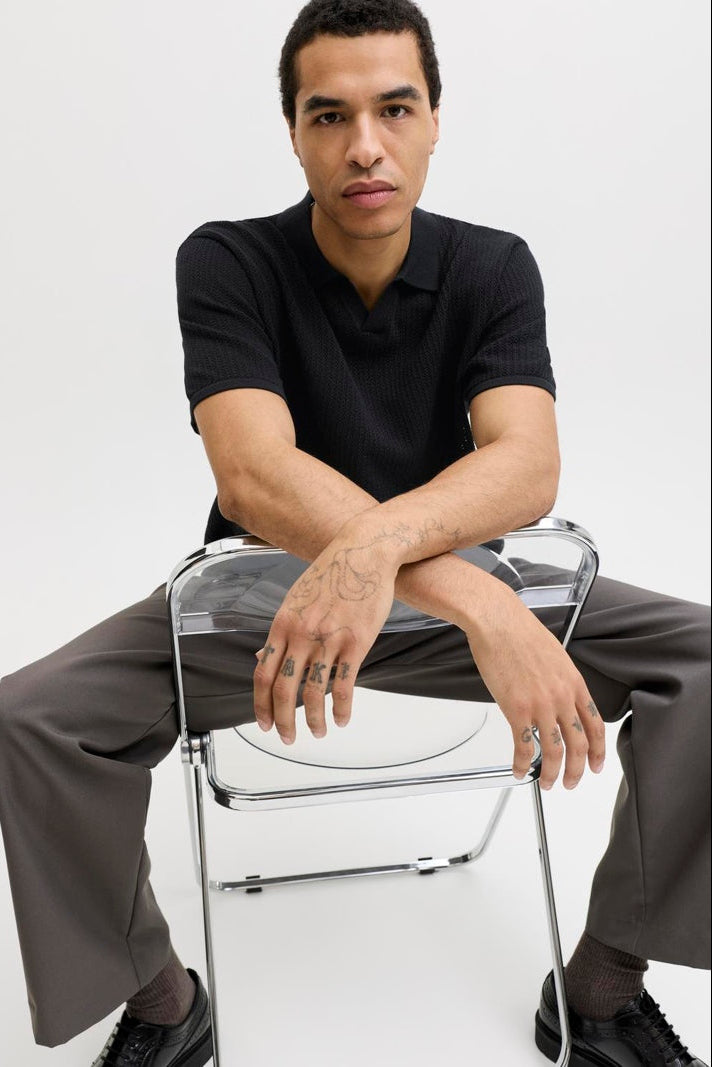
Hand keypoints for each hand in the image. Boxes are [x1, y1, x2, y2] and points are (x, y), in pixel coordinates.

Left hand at [253, 532, 397, 743]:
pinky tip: (341, 719)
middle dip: (282, 720)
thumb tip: (260, 658)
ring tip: (317, 733)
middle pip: (284, 688)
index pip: (263, 672)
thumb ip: (280, 632)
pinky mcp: (355, 642)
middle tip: (286, 738)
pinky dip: (340, 708)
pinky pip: (343, 684)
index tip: (263, 723)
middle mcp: (301, 633)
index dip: (261, 703)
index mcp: (283, 624)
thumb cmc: (331, 574)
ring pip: (313, 691)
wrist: (363, 552)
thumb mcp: (295, 599)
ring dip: (314, 720)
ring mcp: (328, 639)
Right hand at [464, 584, 605, 788]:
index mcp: (574, 683)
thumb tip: (557, 697)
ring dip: (552, 773)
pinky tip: (519, 769)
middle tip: (570, 782)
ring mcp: (541, 705)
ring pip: (555, 751)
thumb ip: (560, 681)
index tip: (595, 765)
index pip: (595, 725)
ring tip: (547, 783)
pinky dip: (522, 763)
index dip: (598, 750)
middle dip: (577, 770)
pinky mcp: (517, 709)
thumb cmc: (520, 632)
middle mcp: (563, 697)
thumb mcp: (554, 656)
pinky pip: (524, 745)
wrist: (498, 622)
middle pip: (579, 745)